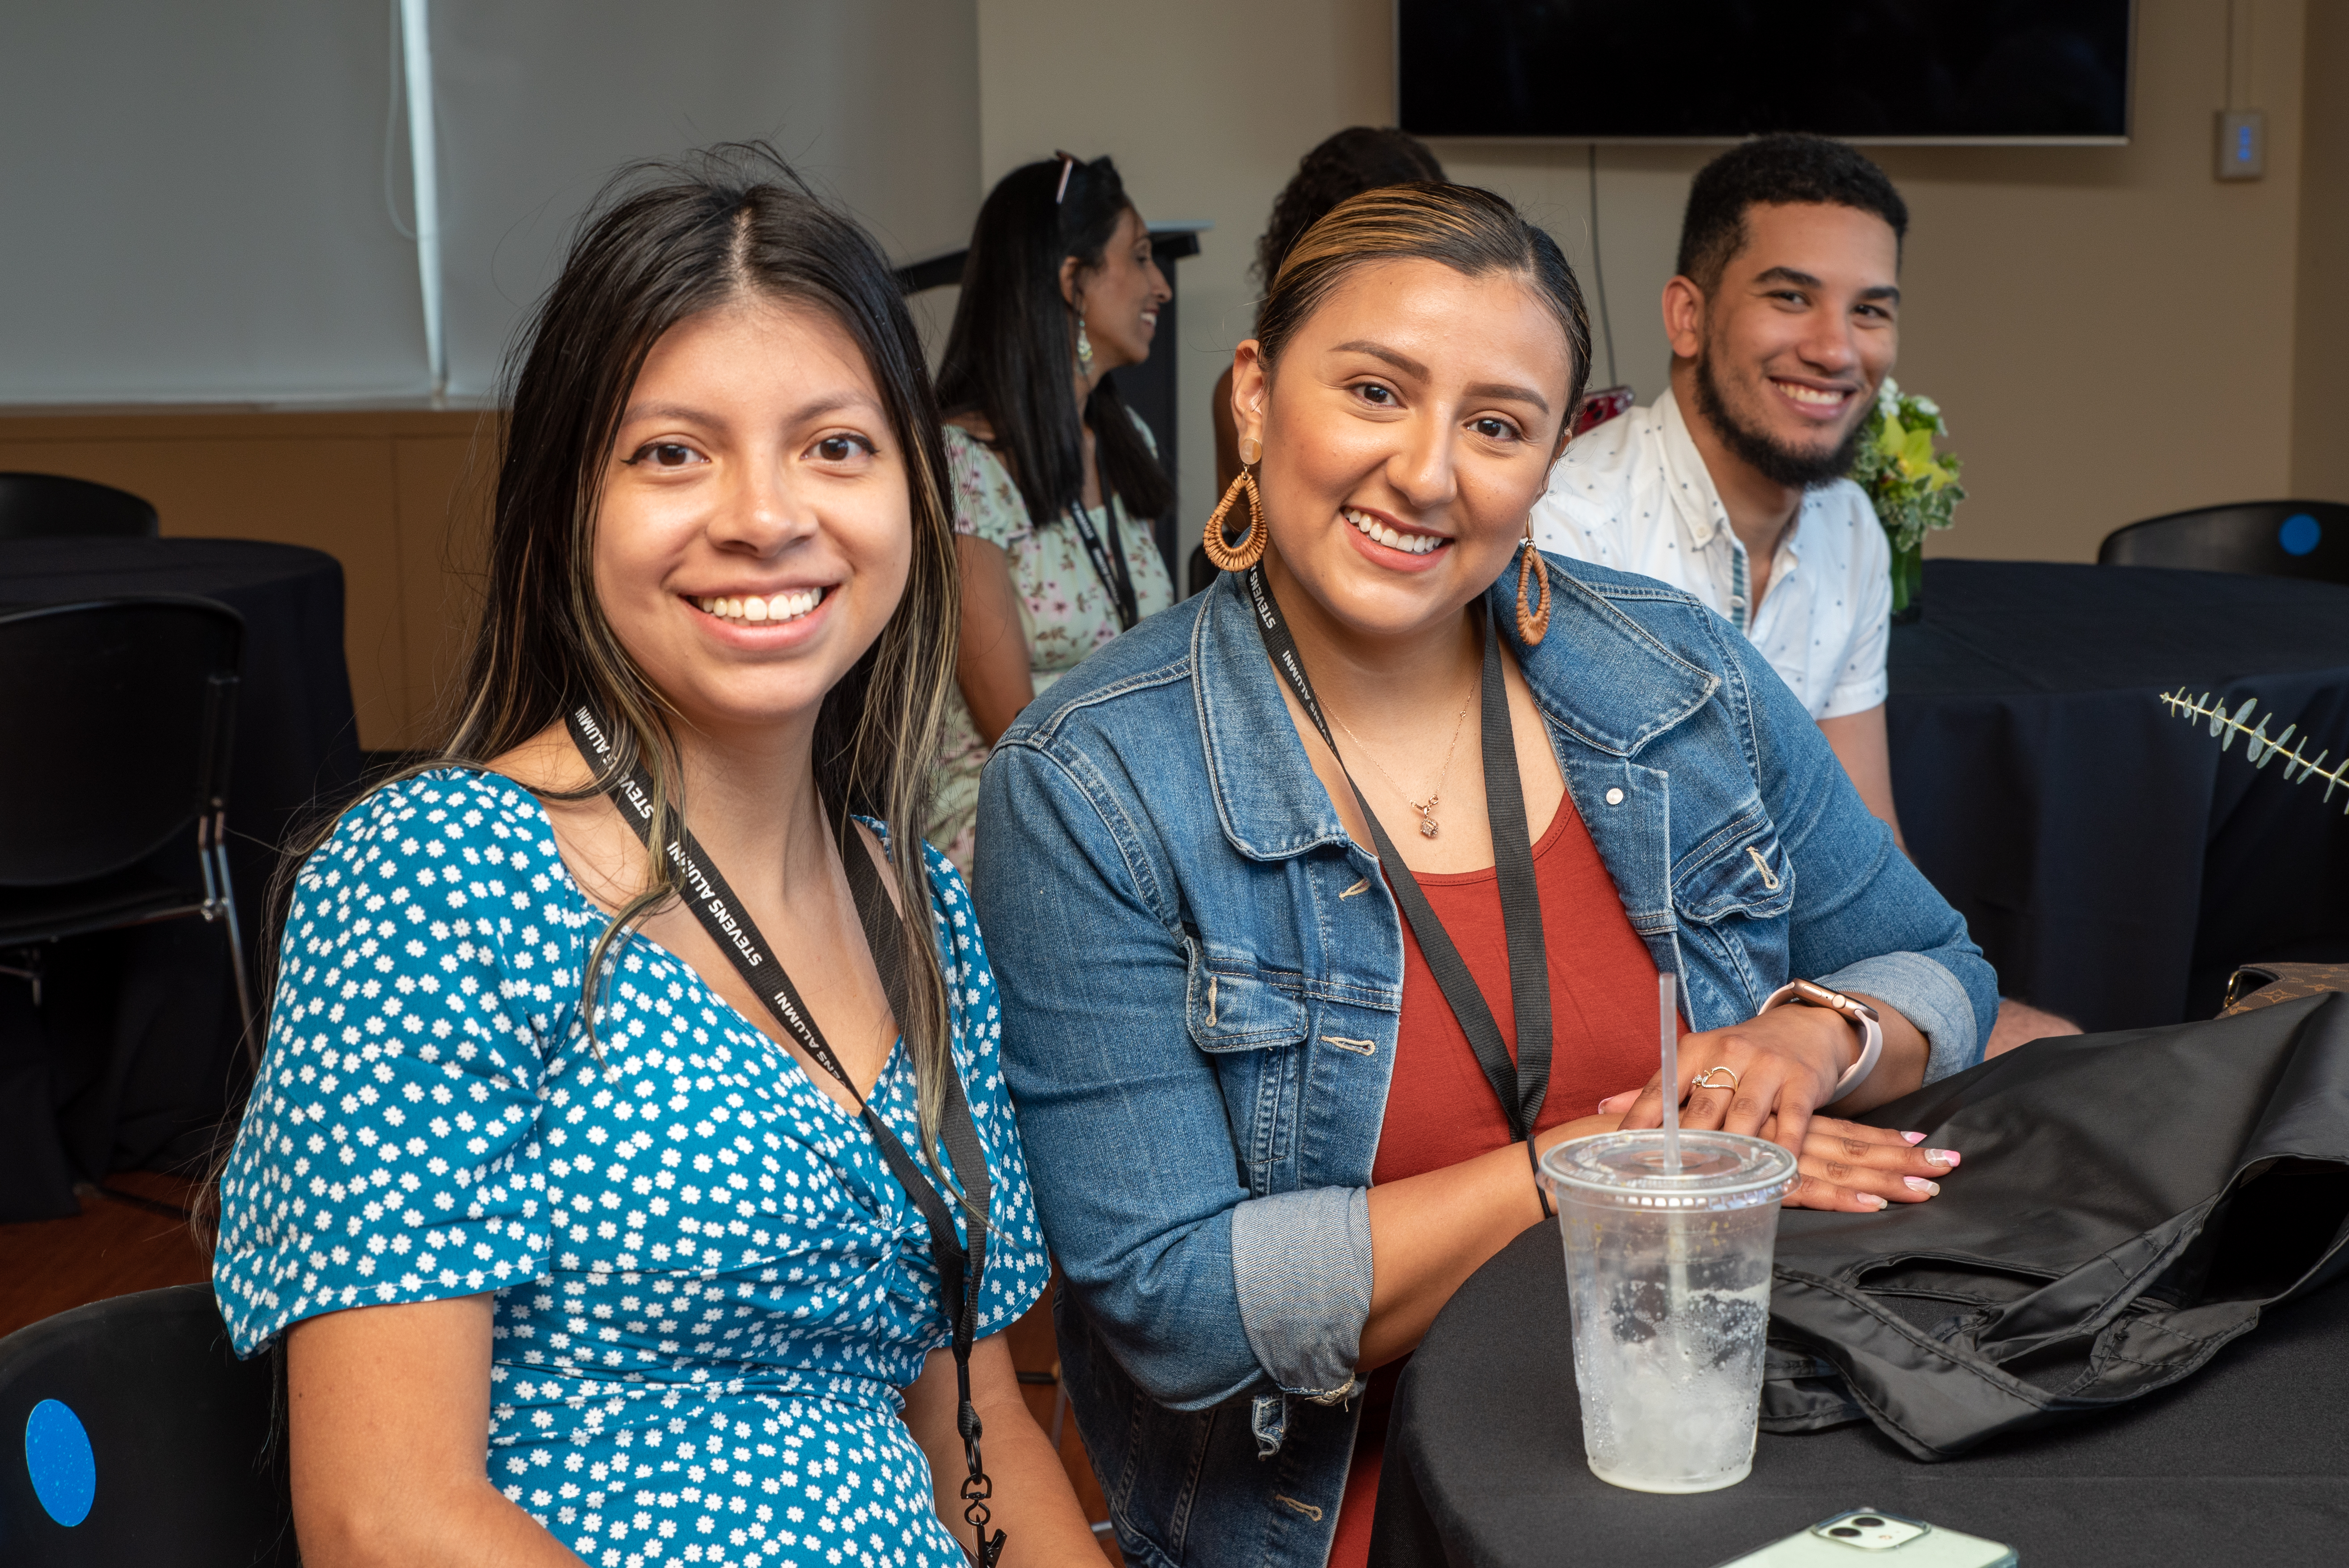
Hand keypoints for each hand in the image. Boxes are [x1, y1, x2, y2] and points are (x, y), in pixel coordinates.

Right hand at [1595, 1091, 1961, 1211]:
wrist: (1594, 1148)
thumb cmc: (1641, 1153)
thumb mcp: (1693, 1150)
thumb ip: (1724, 1155)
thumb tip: (1757, 1170)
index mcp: (1763, 1126)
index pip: (1832, 1132)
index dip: (1877, 1138)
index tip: (1922, 1141)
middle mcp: (1766, 1133)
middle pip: (1844, 1143)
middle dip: (1898, 1155)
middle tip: (1949, 1164)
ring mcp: (1755, 1153)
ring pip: (1830, 1162)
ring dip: (1883, 1174)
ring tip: (1930, 1185)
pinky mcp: (1740, 1176)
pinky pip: (1797, 1186)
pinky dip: (1836, 1193)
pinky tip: (1871, 1202)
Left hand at [1611, 1005, 1858, 1160]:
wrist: (1803, 1027)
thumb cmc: (1741, 1053)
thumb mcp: (1698, 1059)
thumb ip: (1658, 1088)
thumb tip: (1604, 1110)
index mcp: (1695, 1050)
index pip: (1661, 1090)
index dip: (1640, 1123)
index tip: (1622, 1152)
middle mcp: (1729, 1053)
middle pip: (1702, 1108)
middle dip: (1685, 1146)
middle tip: (1668, 1181)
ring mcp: (1767, 1066)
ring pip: (1744, 1115)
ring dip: (1731, 1150)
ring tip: (1716, 1183)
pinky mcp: (1801, 1081)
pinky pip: (1791, 1118)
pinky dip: (1784, 1146)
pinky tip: (1776, 1170)